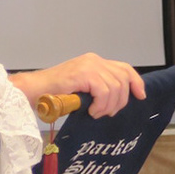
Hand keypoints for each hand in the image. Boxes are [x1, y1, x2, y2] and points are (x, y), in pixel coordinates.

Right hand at [10, 52, 144, 117]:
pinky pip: (104, 92)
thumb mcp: (81, 89)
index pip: (124, 68)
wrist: (33, 91)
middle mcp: (94, 60)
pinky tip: (91, 111)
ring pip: (115, 88)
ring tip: (95, 113)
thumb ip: (98, 88)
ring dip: (108, 106)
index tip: (140, 96)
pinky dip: (101, 105)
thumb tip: (117, 101)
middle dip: (120, 101)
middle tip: (107, 113)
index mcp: (94, 62)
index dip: (136, 82)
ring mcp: (89, 66)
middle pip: (123, 79)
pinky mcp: (83, 74)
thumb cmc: (52, 94)